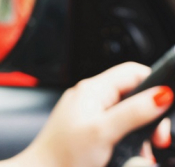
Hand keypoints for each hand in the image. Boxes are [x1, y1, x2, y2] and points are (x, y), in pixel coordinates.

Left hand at [5, 63, 172, 166]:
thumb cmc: (63, 154)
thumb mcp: (104, 131)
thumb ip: (133, 112)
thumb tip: (162, 94)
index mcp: (92, 90)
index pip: (132, 72)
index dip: (154, 84)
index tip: (166, 105)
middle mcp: (90, 98)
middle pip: (134, 96)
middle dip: (150, 117)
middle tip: (157, 139)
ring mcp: (88, 114)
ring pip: (128, 116)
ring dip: (140, 134)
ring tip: (142, 152)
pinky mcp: (88, 130)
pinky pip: (117, 129)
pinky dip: (127, 141)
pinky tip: (129, 155)